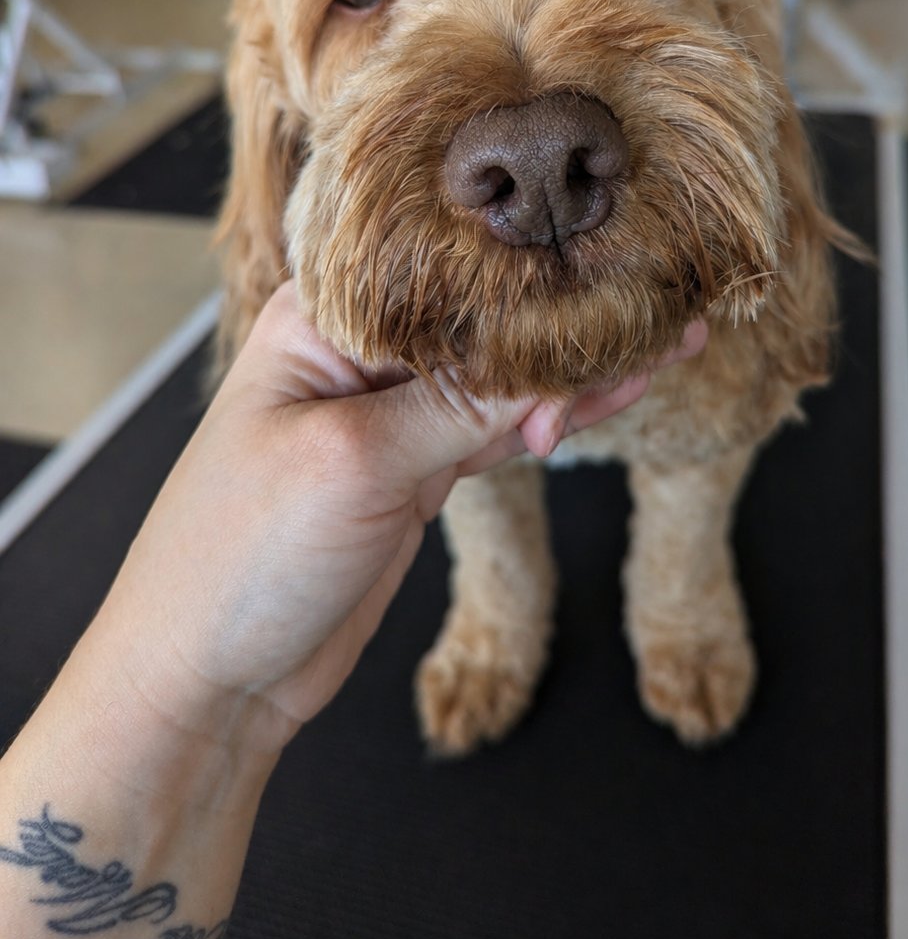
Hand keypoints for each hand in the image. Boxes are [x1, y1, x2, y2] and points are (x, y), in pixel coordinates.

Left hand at [90, 282, 706, 758]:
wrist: (208, 681)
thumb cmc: (236, 557)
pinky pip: (499, 430)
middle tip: (664, 299)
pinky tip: (614, 391)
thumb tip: (553, 361)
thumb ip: (457, 409)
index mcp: (322, 319)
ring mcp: (390, 415)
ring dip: (578, 367)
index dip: (527, 267)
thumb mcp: (354, 465)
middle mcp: (357, 355)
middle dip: (570, 316)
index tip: (610, 258)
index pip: (443, 271)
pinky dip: (556, 418)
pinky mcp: (415, 470)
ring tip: (668, 337)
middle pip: (483, 319)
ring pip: (501, 376)